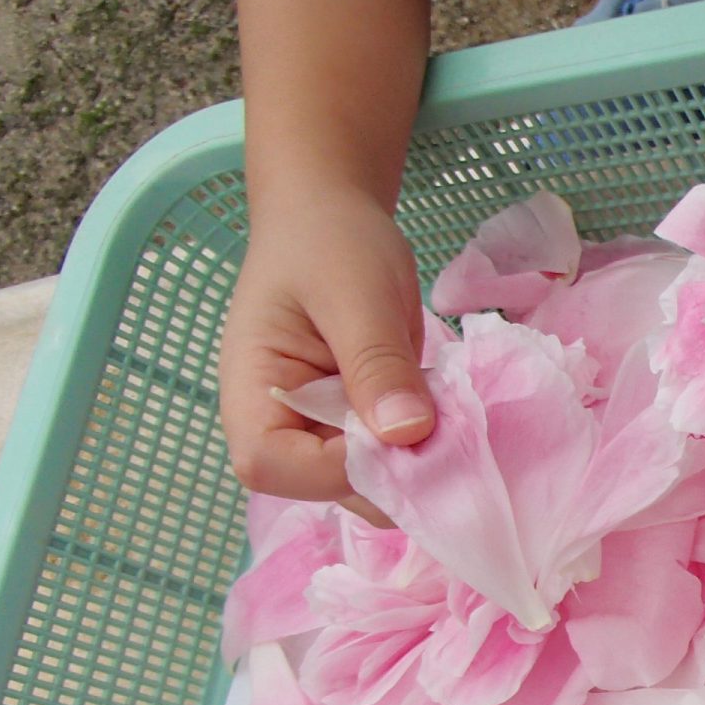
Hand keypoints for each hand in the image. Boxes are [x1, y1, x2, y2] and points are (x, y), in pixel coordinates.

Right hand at [218, 188, 431, 517]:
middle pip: (327, 487)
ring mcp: (323, 432)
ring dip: (418, 464)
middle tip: (451, 430)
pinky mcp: (361, 427)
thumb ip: (376, 363)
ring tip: (453, 416)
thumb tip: (405, 434)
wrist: (334, 217)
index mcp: (252, 393)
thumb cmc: (327, 241)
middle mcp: (281, 426)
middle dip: (391, 473)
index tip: (402, 433)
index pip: (274, 465)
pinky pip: (395, 459)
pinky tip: (451, 414)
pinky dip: (428, 448)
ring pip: (371, 482)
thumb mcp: (355, 292)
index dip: (339, 467)